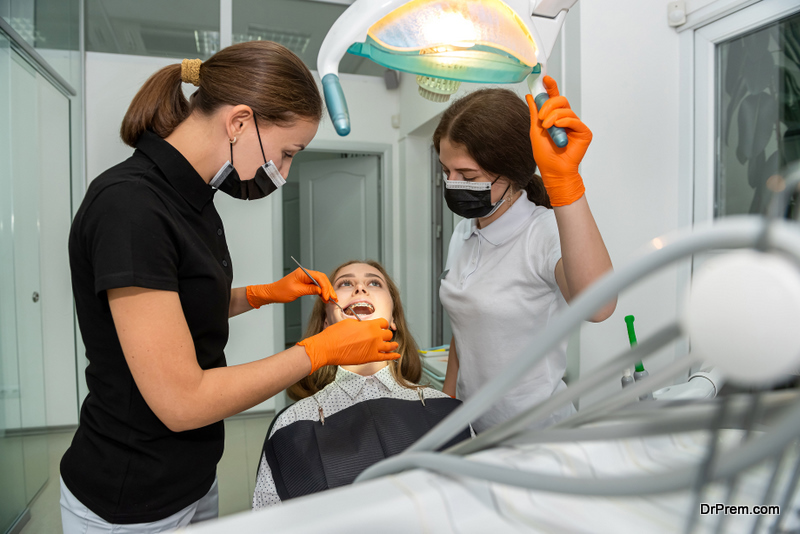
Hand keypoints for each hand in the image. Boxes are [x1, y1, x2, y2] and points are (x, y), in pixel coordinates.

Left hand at [246, 268, 336, 307]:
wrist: (273, 293)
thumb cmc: (280, 291)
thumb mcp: (296, 291)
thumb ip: (310, 290)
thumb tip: (320, 290)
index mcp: (303, 273)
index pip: (319, 277)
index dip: (325, 287)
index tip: (327, 296)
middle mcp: (305, 274)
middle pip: (322, 279)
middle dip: (329, 289)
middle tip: (333, 298)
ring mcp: (306, 278)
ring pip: (321, 283)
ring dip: (327, 291)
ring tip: (331, 299)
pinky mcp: (306, 283)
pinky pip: (316, 286)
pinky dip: (322, 292)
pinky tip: (325, 298)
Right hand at [297, 318, 399, 373]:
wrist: (327, 348)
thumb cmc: (335, 334)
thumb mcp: (349, 323)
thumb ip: (361, 324)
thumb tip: (365, 326)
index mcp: (370, 325)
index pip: (384, 322)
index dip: (382, 324)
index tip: (381, 327)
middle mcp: (375, 335)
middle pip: (388, 334)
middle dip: (386, 334)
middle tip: (383, 336)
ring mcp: (374, 347)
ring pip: (390, 345)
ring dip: (392, 344)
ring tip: (394, 345)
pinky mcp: (371, 358)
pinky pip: (387, 357)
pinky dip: (393, 356)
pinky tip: (397, 356)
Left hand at [526, 76, 591, 205]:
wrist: (553, 170)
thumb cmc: (545, 155)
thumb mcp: (535, 130)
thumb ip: (534, 113)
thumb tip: (529, 96)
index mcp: (555, 118)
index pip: (554, 98)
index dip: (551, 87)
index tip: (545, 78)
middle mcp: (566, 119)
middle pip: (561, 100)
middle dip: (549, 104)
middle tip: (541, 117)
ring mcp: (576, 125)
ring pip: (566, 110)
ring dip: (553, 116)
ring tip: (547, 127)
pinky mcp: (584, 132)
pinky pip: (574, 120)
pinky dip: (564, 122)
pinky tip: (557, 129)